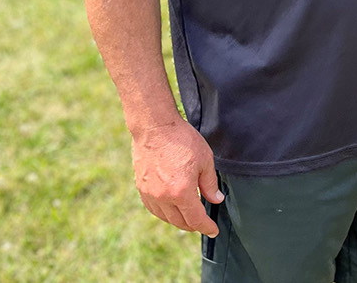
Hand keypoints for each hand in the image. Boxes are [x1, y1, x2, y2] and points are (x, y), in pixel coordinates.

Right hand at [130, 119, 223, 235]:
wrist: (154, 126)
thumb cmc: (181, 139)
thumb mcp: (205, 160)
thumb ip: (210, 184)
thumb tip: (215, 199)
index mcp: (182, 192)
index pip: (196, 220)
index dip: (206, 227)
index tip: (213, 230)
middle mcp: (164, 197)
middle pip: (180, 222)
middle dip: (193, 225)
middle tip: (202, 223)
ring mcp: (150, 193)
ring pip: (165, 217)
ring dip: (178, 220)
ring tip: (187, 216)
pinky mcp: (141, 187)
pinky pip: (153, 208)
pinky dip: (164, 213)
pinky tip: (170, 208)